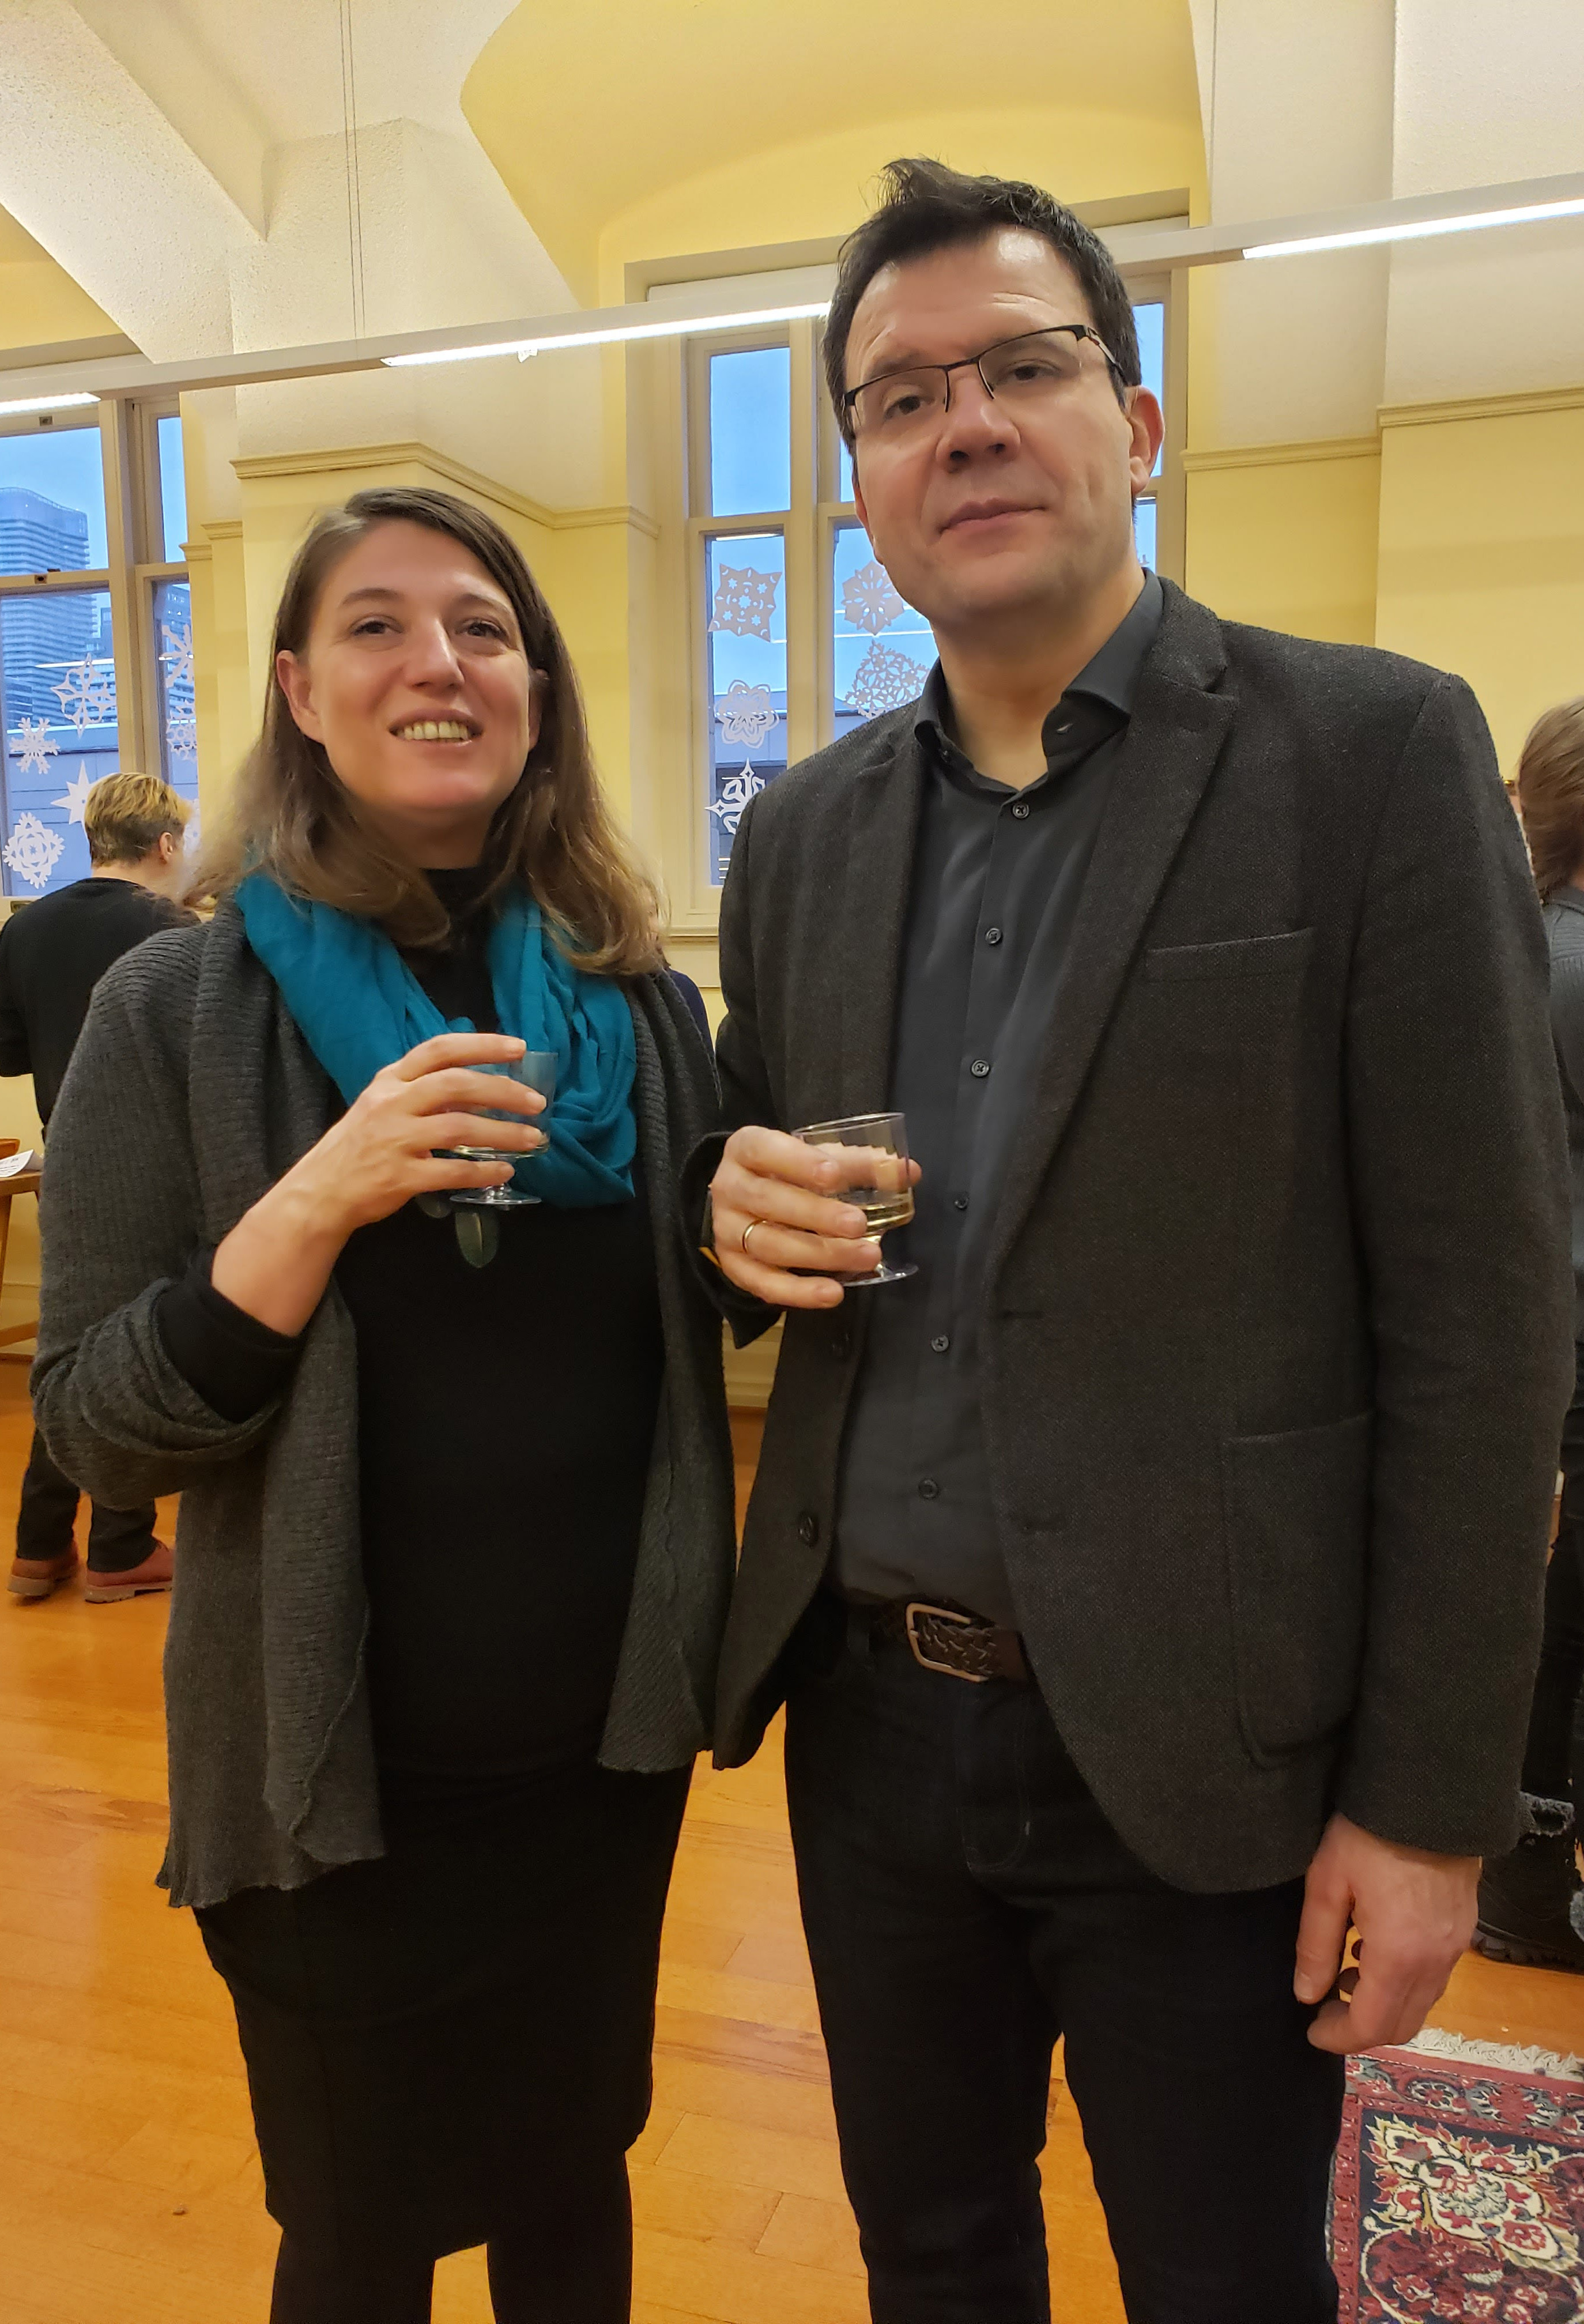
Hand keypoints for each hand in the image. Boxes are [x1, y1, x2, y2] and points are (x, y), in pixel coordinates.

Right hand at [283, 1032, 546, 1237]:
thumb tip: (486, 1093)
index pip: (439, 1049)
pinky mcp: (400, 1176)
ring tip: (533, 1139)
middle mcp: (392, 1103)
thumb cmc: (359, 1146)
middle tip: (537, 1102)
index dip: (482, 1044)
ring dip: (503, 1133)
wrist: (320, 1191)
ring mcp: (395, 1139)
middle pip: (456, 1084)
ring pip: (460, 1127)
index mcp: (390, 1080)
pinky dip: (483, 1171)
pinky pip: (452, 1170)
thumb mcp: (386, 1107)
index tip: (518, 1048)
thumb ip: (428, 1095)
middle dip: (503, 1090)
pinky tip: (504, 1172)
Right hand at [709, 1124, 920, 1308]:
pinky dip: (799, 1292)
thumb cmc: (786, 1173)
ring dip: (820, 1254)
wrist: (743, 1202)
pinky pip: (763, 1283)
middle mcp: (730, 1188)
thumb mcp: (816, 1158)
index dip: (798, 1162)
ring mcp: (727, 1230)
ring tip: (866, 1257)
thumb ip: (858, 1164)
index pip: (764, 1150)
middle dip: (817, 1215)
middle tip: (859, 1224)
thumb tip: (908, 1172)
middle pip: (769, 1201)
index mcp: (746, 1149)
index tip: (834, 1176)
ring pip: (769, 1245)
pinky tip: (833, 1294)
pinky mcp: (733, 1266)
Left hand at [1294, 1811, 1478, 2053]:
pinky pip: (1435, 1976)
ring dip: (1383, 2004)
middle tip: (1326, 2007)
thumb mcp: (1327, 1883)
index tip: (1311, 2031)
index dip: (1337, 2037)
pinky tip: (1376, 1947)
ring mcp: (1455, 1947)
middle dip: (1361, 2028)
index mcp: (1399, 1957)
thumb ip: (1316, 1944)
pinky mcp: (1464, 1928)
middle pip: (1401, 2024)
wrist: (1430, 1794)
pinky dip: (1404, 1981)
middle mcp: (1435, 1962)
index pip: (1370, 2026)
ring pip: (1422, 2003)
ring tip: (1345, 1972)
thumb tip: (1306, 1995)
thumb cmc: (1368, 1834)